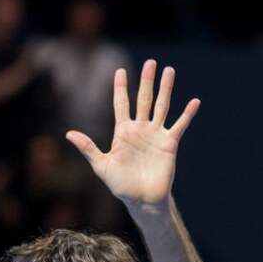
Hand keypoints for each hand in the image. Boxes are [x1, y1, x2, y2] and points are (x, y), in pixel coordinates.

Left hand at [65, 60, 199, 211]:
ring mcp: (155, 135)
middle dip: (147, 80)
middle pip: (144, 99)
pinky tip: (194, 101)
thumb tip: (68, 134)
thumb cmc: (120, 184)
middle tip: (151, 62)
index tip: (120, 70)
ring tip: (169, 71)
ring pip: (162, 106)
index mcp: (123, 132)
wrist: (141, 199)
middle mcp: (140, 129)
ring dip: (166, 89)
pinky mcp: (169, 144)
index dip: (121, 87)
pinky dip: (187, 114)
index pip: (122, 104)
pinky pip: (179, 126)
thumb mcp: (101, 165)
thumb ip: (87, 147)